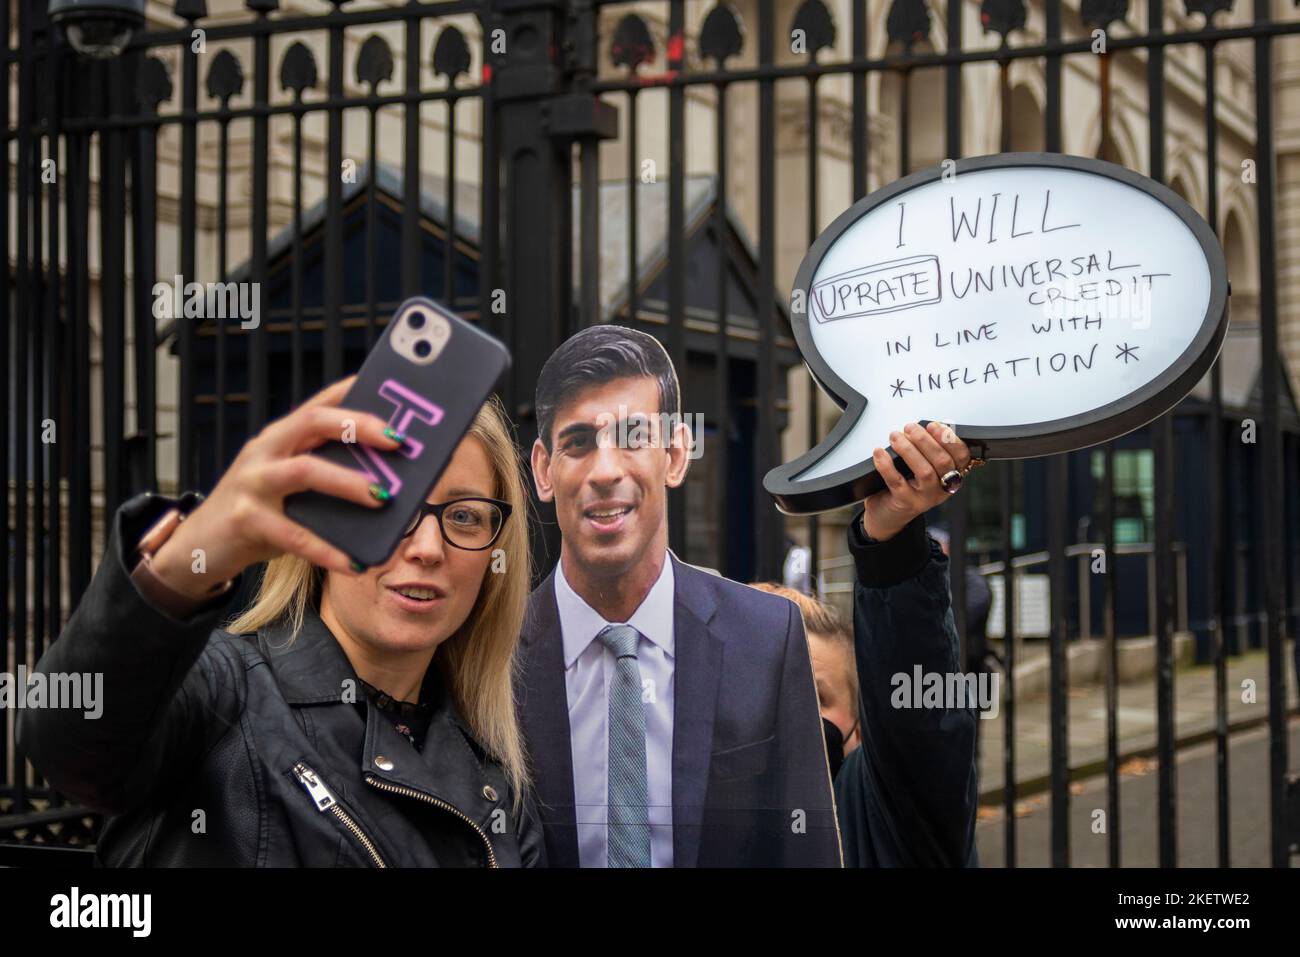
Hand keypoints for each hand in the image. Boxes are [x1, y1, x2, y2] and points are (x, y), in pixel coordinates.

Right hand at [148, 377, 402, 598]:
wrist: (198, 545)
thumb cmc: (258, 512)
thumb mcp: (289, 486)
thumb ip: (324, 475)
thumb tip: (389, 483)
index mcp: (280, 437)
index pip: (320, 403)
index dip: (354, 392)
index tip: (391, 388)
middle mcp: (265, 451)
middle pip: (313, 422)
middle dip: (358, 426)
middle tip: (398, 441)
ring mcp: (252, 483)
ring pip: (306, 471)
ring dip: (349, 483)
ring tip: (384, 498)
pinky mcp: (245, 520)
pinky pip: (295, 536)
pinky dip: (328, 551)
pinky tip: (354, 563)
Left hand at [862, 421, 973, 541]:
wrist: (888, 515)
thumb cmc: (906, 486)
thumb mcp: (921, 467)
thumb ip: (925, 450)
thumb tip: (919, 428)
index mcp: (951, 475)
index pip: (961, 456)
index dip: (950, 439)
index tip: (933, 425)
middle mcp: (942, 488)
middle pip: (943, 462)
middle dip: (925, 441)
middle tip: (909, 428)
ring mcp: (925, 498)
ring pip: (925, 472)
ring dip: (909, 450)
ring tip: (895, 437)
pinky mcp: (906, 503)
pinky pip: (897, 482)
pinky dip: (887, 465)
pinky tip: (879, 453)